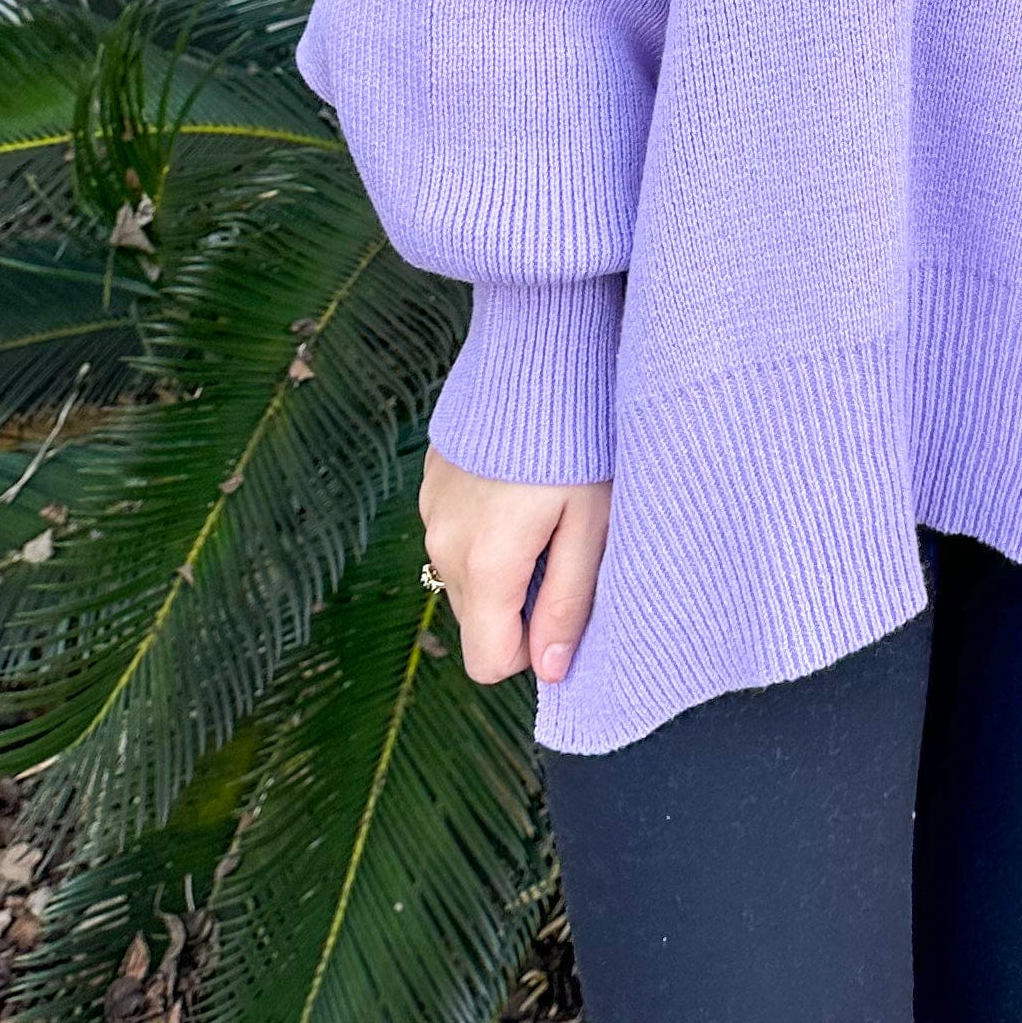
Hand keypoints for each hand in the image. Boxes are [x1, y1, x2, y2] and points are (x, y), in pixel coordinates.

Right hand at [421, 450, 610, 688]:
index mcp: (486, 564)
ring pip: (464, 576)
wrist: (537, 350)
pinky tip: (519, 483)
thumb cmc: (578, 439)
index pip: (488, 662)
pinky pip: (454, 532)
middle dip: (518, 606)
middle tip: (562, 547)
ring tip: (544, 509)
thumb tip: (551, 672)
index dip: (531, 650)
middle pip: (476, 621)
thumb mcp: (591, 525)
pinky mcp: (430, 479)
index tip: (564, 601)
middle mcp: (443, 543)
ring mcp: (430, 508)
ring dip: (502, 565)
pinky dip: (484, 527)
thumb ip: (568, 603)